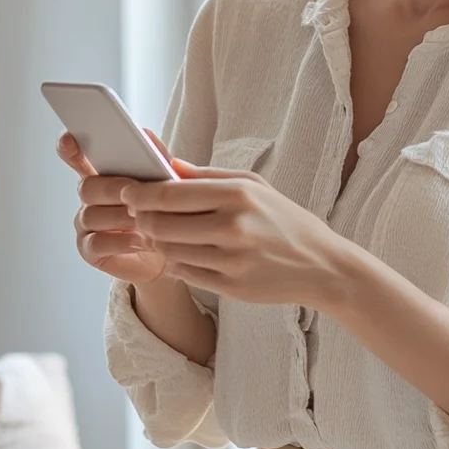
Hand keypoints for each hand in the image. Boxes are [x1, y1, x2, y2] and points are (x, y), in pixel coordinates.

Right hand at [57, 129, 173, 284]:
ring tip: (144, 220)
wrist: (172, 253)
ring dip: (120, 217)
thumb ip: (156, 159)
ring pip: (90, 215)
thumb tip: (145, 134)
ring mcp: (86, 225)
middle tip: (133, 192)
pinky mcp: (90, 250)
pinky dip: (121, 241)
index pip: (79, 158)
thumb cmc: (165, 214)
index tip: (69, 139)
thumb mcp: (166, 184)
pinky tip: (141, 241)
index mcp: (104, 177)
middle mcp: (90, 199)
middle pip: (86, 187)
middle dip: (111, 188)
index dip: (70, 149)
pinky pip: (96, 242)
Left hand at [119, 160, 347, 307]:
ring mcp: (231, 259)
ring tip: (165, 235)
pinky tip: (184, 254)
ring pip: (168, 251)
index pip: (168, 194)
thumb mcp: (252, 185)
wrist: (320, 264)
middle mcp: (233, 226)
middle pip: (159, 224)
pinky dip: (176, 263)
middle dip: (141, 220)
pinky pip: (185, 274)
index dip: (139, 194)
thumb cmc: (283, 219)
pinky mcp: (231, 286)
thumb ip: (205, 176)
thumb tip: (164, 162)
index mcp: (237, 194)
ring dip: (158, 244)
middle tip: (140, 216)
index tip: (128, 193)